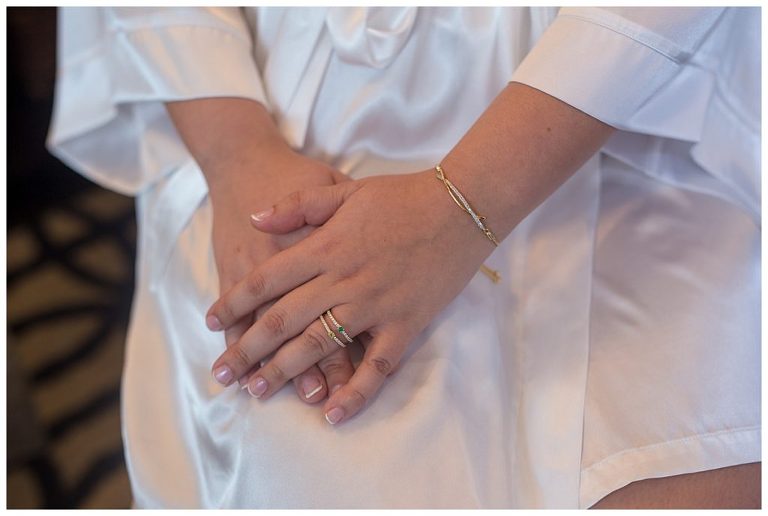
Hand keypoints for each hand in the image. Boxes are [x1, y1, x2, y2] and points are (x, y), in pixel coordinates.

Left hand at [207, 170, 493, 423]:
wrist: (460, 208)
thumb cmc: (401, 197)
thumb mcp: (342, 189)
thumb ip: (296, 206)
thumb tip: (253, 217)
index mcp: (325, 246)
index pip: (266, 280)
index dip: (234, 303)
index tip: (211, 322)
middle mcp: (342, 280)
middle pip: (283, 320)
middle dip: (247, 349)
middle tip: (222, 374)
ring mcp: (374, 305)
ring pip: (319, 346)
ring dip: (284, 371)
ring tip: (257, 391)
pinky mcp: (405, 325)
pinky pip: (377, 367)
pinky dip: (355, 392)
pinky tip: (332, 414)